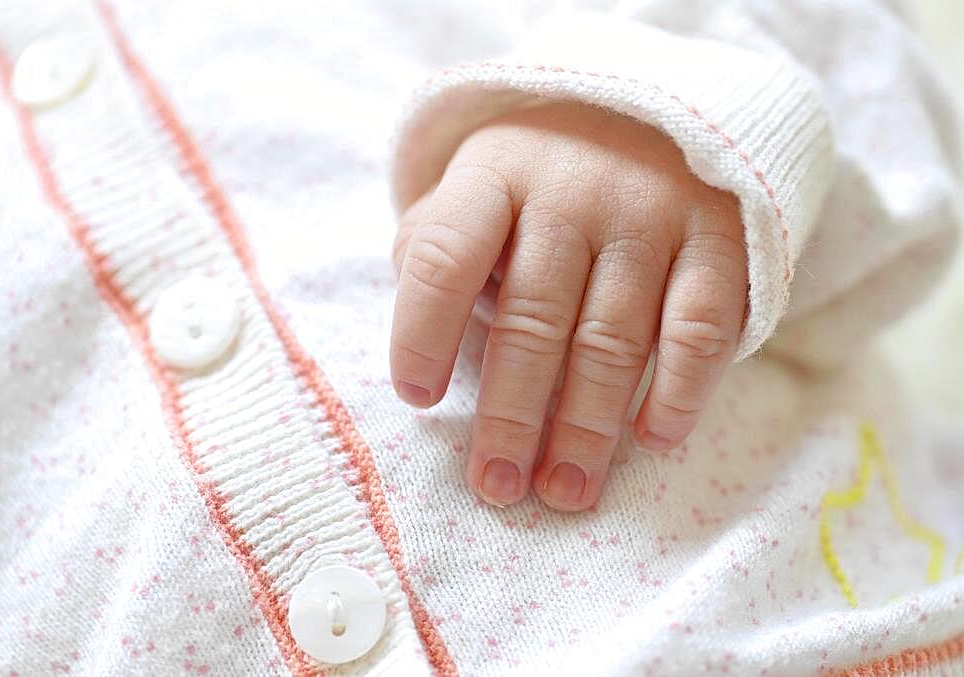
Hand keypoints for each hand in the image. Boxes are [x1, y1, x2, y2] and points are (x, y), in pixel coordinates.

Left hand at [389, 102, 747, 510]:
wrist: (663, 113)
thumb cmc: (548, 178)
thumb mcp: (483, 184)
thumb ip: (439, 244)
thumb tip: (421, 335)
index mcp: (497, 174)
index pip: (444, 258)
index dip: (422, 334)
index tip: (418, 399)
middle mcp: (573, 191)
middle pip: (532, 319)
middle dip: (510, 414)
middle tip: (495, 484)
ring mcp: (653, 213)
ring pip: (612, 338)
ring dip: (585, 426)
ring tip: (563, 489)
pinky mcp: (721, 239)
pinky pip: (700, 329)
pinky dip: (678, 391)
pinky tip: (653, 439)